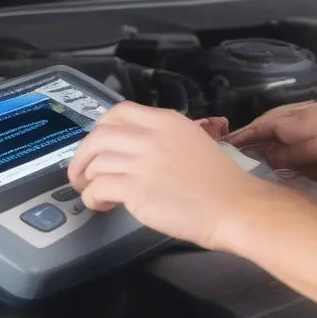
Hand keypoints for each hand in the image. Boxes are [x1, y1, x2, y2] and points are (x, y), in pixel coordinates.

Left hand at [68, 102, 262, 249]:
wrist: (234, 205)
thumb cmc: (219, 180)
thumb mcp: (192, 141)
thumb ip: (163, 138)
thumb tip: (135, 148)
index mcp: (165, 120)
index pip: (118, 111)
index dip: (101, 129)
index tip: (98, 146)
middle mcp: (150, 136)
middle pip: (99, 136)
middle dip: (82, 156)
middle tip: (81, 173)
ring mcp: (142, 162)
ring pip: (95, 163)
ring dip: (88, 180)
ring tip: (95, 193)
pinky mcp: (136, 189)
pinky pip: (98, 188)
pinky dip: (92, 198)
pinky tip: (102, 205)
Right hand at [224, 101, 316, 188]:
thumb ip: (295, 151)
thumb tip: (267, 158)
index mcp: (303, 117)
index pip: (265, 125)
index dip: (245, 135)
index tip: (222, 146)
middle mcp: (303, 131)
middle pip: (269, 138)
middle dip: (249, 148)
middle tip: (226, 165)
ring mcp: (312, 149)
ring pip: (279, 155)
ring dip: (262, 163)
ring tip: (240, 177)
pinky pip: (293, 169)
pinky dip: (279, 175)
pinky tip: (269, 185)